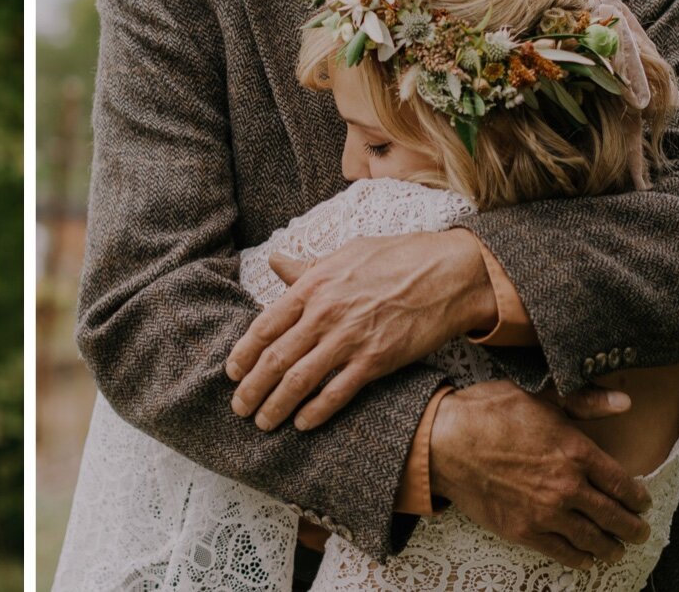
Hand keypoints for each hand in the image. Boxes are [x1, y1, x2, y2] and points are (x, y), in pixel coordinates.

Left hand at [225, 228, 495, 430]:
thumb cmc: (396, 259)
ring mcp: (349, 339)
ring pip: (299, 380)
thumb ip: (307, 269)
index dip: (243, 353)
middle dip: (252, 388)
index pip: (264, 325)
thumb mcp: (345, 255)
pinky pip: (337, 392)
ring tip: (263, 422)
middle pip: (275, 358)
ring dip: (276, 405)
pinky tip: (302, 424)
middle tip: (239, 408)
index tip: (231, 372)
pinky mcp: (376, 360)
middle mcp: (324, 314)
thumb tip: (275, 262)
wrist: (447, 273)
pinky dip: (316, 411)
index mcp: (313, 286)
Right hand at [430, 379, 651, 569]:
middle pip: (615, 517)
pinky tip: (586, 560)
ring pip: (593, 539)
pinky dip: (580, 559)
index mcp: (576, 452)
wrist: (443, 441)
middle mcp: (568, 487)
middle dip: (632, 528)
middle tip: (639, 532)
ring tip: (617, 550)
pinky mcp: (523, 530)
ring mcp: (546, 512)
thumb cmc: (488, 413)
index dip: (638, 499)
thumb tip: (624, 401)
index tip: (642, 504)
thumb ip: (584, 402)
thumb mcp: (538, 395)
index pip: (622, 485)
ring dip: (611, 548)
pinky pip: (562, 553)